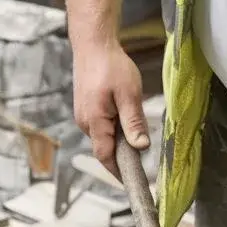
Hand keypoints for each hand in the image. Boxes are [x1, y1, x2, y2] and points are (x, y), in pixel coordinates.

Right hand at [72, 41, 148, 179]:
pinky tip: (124, 113)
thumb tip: (141, 147)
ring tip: (134, 122)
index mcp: (94, 122)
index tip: (133, 182)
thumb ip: (133, 122)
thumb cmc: (111, 65)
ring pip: (104, 137)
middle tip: (142, 148)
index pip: (105, 156)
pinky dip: (114, 127)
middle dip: (123, 153)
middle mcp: (85, 122)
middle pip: (105, 148)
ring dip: (119, 137)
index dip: (119, 171)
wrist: (93, 44)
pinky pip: (102, 127)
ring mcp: (83, 116)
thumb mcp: (129, 94)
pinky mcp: (86, 110)